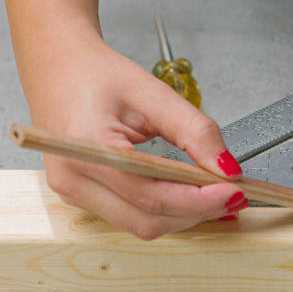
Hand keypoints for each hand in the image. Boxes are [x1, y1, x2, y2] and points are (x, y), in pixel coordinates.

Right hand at [22, 33, 247, 239]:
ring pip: (141, 225)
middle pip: (148, 219)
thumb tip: (227, 168)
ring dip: (183, 215)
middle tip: (232, 194)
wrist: (58, 66)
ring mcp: (72, 193)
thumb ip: (195, 130)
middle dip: (196, 212)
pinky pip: (130, 217)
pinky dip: (165, 210)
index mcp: (87, 147)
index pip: (151, 194)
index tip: (234, 190)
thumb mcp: (153, 92)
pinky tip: (187, 195)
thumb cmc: (96, 74)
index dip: (199, 200)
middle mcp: (73, 179)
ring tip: (214, 193)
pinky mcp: (80, 197)